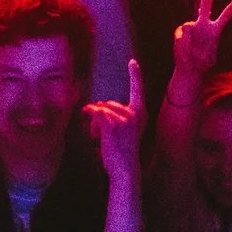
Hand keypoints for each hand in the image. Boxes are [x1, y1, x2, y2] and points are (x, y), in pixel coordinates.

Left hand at [79, 59, 145, 188]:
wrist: (125, 170)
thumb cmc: (122, 153)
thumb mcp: (124, 132)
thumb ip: (117, 117)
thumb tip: (97, 106)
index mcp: (141, 114)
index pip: (138, 91)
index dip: (135, 75)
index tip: (132, 61)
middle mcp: (135, 113)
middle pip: (107, 104)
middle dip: (98, 116)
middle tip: (99, 134)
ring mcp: (125, 118)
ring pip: (99, 109)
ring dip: (93, 123)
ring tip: (98, 137)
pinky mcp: (113, 124)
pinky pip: (95, 114)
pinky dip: (90, 123)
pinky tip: (95, 137)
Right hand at [170, 0, 231, 80]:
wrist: (189, 70)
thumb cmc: (203, 64)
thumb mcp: (209, 59)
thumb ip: (204, 49)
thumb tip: (190, 38)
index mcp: (215, 29)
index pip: (227, 13)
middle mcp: (203, 24)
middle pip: (206, 2)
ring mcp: (191, 27)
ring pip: (188, 26)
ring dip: (189, 44)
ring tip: (191, 56)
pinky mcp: (180, 32)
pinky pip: (181, 36)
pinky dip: (183, 45)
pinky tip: (184, 54)